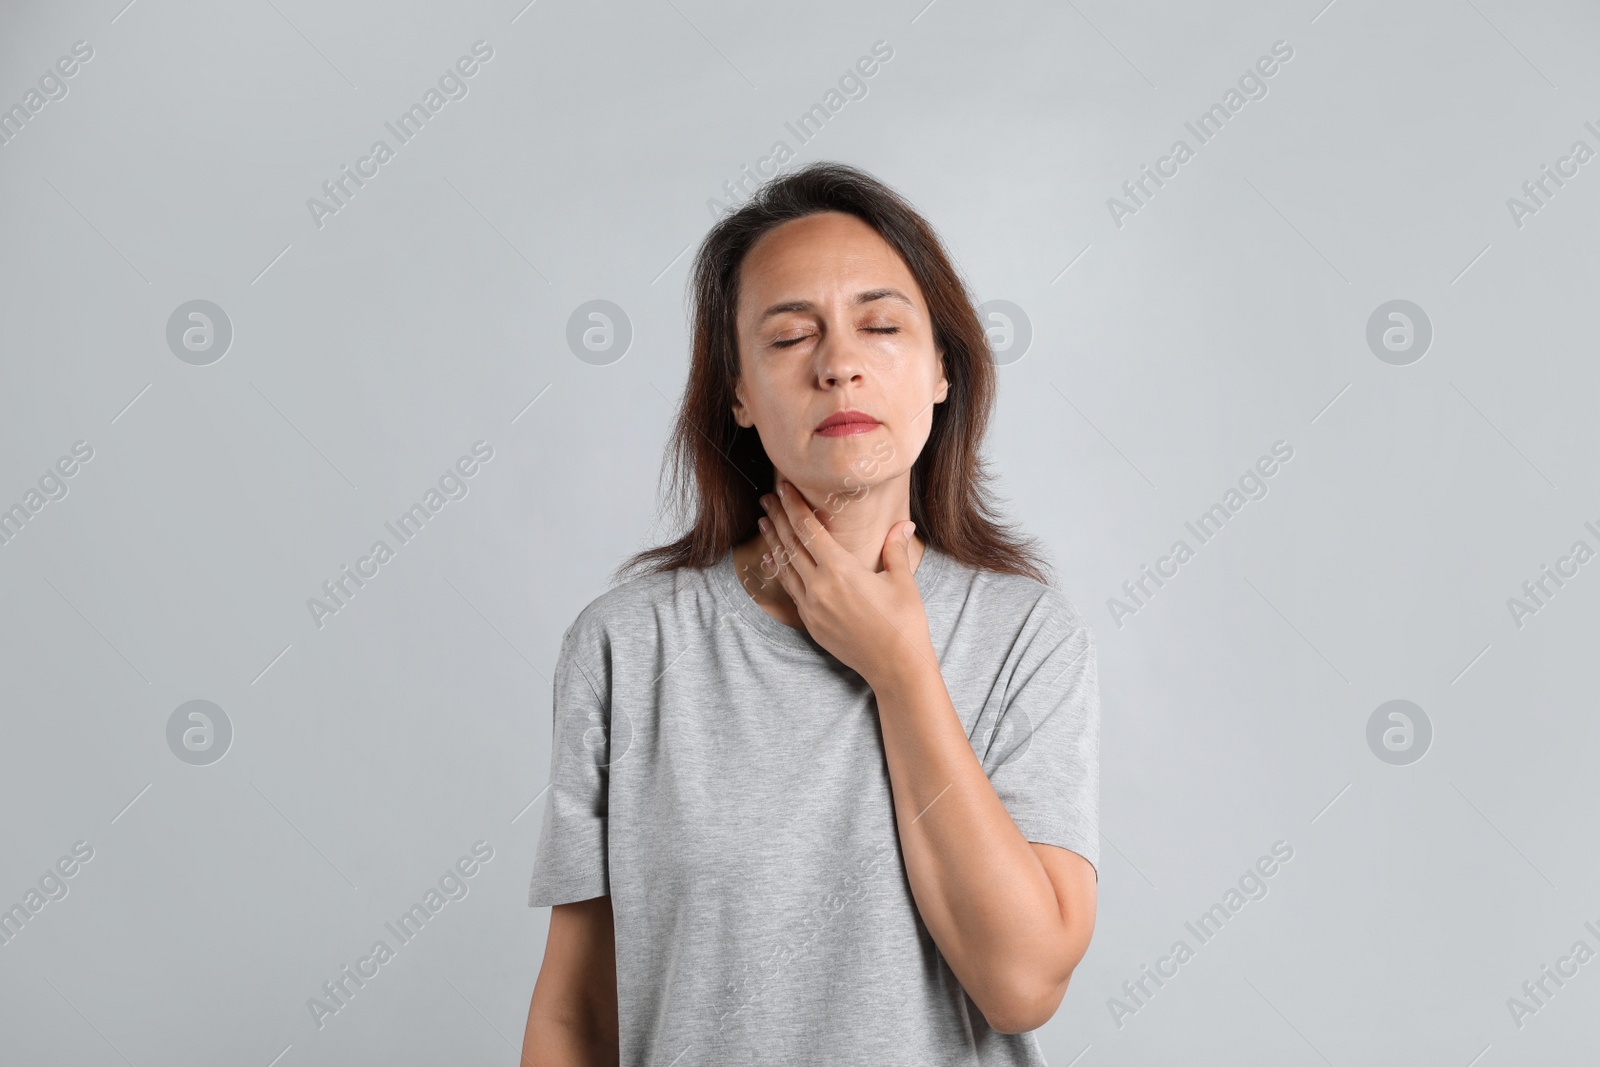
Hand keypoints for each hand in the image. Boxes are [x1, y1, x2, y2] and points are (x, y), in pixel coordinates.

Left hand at [756, 476, 935, 686]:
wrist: (896, 667)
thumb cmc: (904, 623)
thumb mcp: (902, 581)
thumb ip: (895, 549)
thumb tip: (903, 524)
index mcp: (841, 571)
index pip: (809, 530)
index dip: (794, 506)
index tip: (782, 488)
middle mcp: (820, 587)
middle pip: (791, 545)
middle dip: (777, 518)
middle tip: (766, 499)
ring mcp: (812, 608)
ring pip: (785, 567)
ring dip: (774, 542)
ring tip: (763, 523)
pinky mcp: (811, 624)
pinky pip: (790, 590)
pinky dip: (781, 571)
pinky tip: (774, 561)